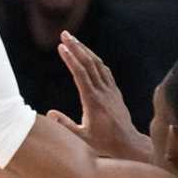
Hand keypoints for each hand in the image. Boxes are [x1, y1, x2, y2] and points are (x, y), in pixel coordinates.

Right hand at [53, 32, 149, 160]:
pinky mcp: (115, 92)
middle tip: (64, 34)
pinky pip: (105, 71)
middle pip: (89, 63)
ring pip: (98, 64)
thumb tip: (49, 113)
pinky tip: (89, 56)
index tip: (60, 47)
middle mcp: (103, 92)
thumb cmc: (103, 143)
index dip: (70, 59)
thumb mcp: (81, 137)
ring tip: (73, 40)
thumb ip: (65, 125)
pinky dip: (95, 60)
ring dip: (85, 50)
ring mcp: (111, 90)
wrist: (128, 143)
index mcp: (93, 101)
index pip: (80, 74)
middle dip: (76, 47)